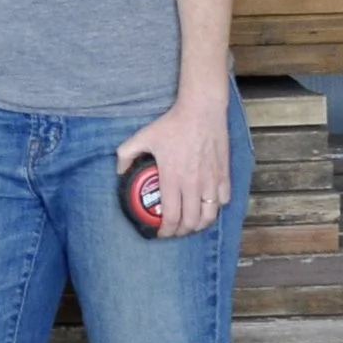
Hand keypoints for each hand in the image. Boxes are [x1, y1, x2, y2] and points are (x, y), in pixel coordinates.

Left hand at [119, 92, 228, 237]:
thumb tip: (118, 171)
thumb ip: (126, 155)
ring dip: (199, 225)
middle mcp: (194, 184)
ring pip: (209, 216)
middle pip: (191, 222)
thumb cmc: (172, 124)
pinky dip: (215, 208)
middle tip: (174, 230)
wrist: (201, 110)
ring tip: (191, 224)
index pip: (172, 217)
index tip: (160, 232)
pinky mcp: (224, 175)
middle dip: (181, 232)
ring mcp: (211, 181)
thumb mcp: (143, 136)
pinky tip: (207, 206)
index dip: (166, 231)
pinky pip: (223, 201)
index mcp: (173, 178)